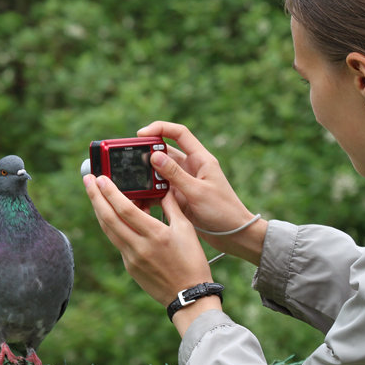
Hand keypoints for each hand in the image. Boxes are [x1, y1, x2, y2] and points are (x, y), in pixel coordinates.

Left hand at [83, 173, 215, 313]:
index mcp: (155, 234)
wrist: (188, 295)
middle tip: (87, 180)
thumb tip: (161, 189)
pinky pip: (117, 241)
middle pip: (108, 218)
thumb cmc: (192, 261)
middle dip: (95, 197)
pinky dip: (113, 226)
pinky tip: (112, 216)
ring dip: (99, 211)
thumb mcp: (186, 230)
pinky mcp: (129, 266)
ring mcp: (131, 258)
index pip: (124, 208)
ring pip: (109, 230)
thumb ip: (171, 207)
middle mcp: (139, 246)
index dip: (110, 192)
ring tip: (94, 195)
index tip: (100, 178)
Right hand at [137, 121, 266, 263]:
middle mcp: (191, 168)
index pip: (179, 133)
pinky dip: (150, 193)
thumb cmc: (223, 211)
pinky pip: (160, 191)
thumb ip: (175, 174)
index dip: (160, 129)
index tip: (141, 134)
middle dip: (147, 156)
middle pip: (164, 153)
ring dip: (146, 177)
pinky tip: (139, 199)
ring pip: (159, 173)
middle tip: (130, 164)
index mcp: (201, 159)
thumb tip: (154, 156)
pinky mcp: (179, 198)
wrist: (234, 236)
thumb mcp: (197, 192)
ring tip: (133, 184)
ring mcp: (184, 183)